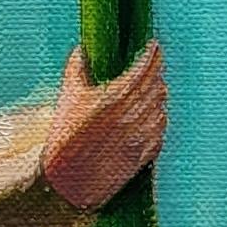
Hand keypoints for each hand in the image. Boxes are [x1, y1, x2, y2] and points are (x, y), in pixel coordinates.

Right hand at [41, 41, 166, 211]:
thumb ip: (77, 69)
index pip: (144, 69)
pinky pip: (160, 133)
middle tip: (152, 67)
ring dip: (158, 98)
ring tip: (151, 91)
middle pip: (157, 88)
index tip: (155, 45)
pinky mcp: (142, 157)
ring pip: (161, 110)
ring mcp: (139, 139)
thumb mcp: (67, 97)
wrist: (66, 181)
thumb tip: (82, 49)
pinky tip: (151, 118)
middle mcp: (131, 117)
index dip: (153, 54)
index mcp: (114, 99)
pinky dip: (158, 122)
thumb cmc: (64, 136)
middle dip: (156, 74)